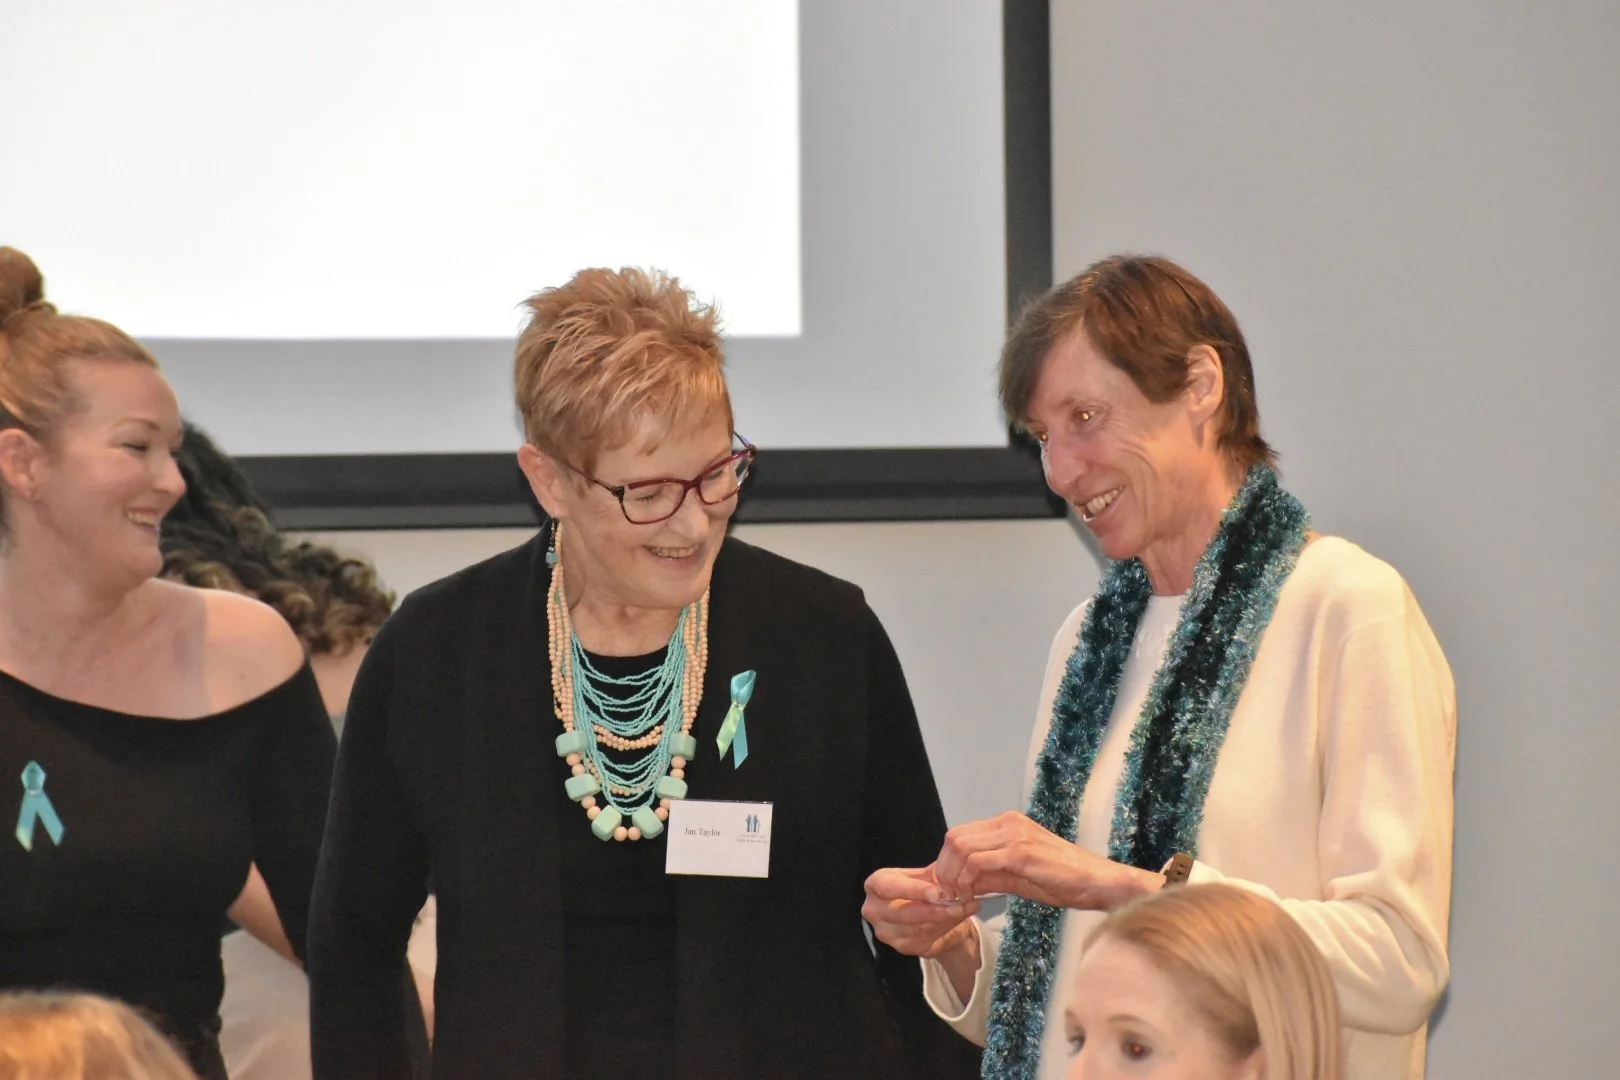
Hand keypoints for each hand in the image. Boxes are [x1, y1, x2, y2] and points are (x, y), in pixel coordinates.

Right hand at [862, 866, 980, 959]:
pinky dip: (945, 928)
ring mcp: (886, 932)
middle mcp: (873, 909)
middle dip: (934, 909)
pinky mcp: (901, 947)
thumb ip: (936, 872)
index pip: (887, 887)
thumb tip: (952, 870)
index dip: (912, 890)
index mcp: (875, 884)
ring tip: (966, 908)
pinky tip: (958, 918)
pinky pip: (925, 939)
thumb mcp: (929, 874)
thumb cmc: (926, 887)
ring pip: (917, 928)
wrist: (932, 913)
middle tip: (961, 904)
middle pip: (902, 913)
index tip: (937, 892)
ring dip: (946, 919)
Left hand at [931, 811, 1162, 910]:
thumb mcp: (1017, 876)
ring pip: (961, 847)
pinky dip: (967, 880)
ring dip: (953, 876)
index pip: (960, 834)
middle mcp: (1008, 822)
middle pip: (954, 838)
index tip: (948, 887)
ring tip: (960, 897)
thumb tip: (962, 884)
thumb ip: (990, 875)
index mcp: (1007, 823)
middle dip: (944, 868)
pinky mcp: (1020, 851)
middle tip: (949, 894)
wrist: (1095, 882)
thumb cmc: (1062, 880)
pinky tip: (973, 896)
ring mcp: (1014, 834)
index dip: (946, 861)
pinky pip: (978, 862)